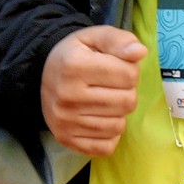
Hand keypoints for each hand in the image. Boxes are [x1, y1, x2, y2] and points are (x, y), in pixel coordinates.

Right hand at [43, 26, 144, 158]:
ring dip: (119, 113)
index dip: (130, 70)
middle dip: (126, 92)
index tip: (117, 67)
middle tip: (112, 86)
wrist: (43, 75)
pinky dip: (109, 134)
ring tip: (105, 100)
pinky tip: (100, 118)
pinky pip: (106, 146)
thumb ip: (119, 40)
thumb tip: (140, 52)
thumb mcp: (94, 38)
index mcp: (74, 66)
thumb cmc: (75, 55)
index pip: (129, 75)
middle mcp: (67, 96)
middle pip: (127, 102)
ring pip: (118, 125)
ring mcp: (65, 122)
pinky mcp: (66, 140)